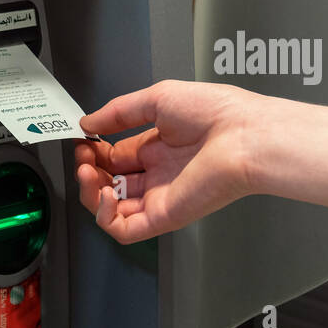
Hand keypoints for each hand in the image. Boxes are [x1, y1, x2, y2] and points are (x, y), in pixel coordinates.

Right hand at [73, 80, 267, 243]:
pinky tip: (104, 194)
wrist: (245, 135)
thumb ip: (118, 112)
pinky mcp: (163, 216)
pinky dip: (105, 216)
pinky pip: (124, 229)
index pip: (115, 157)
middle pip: (109, 183)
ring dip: (90, 193)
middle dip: (88, 170)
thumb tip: (88, 123)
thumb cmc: (217, 113)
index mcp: (159, 147)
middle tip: (83, 156)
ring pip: (111, 210)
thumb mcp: (158, 98)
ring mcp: (160, 197)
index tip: (83, 139)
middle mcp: (159, 174)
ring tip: (87, 173)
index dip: (94, 151)